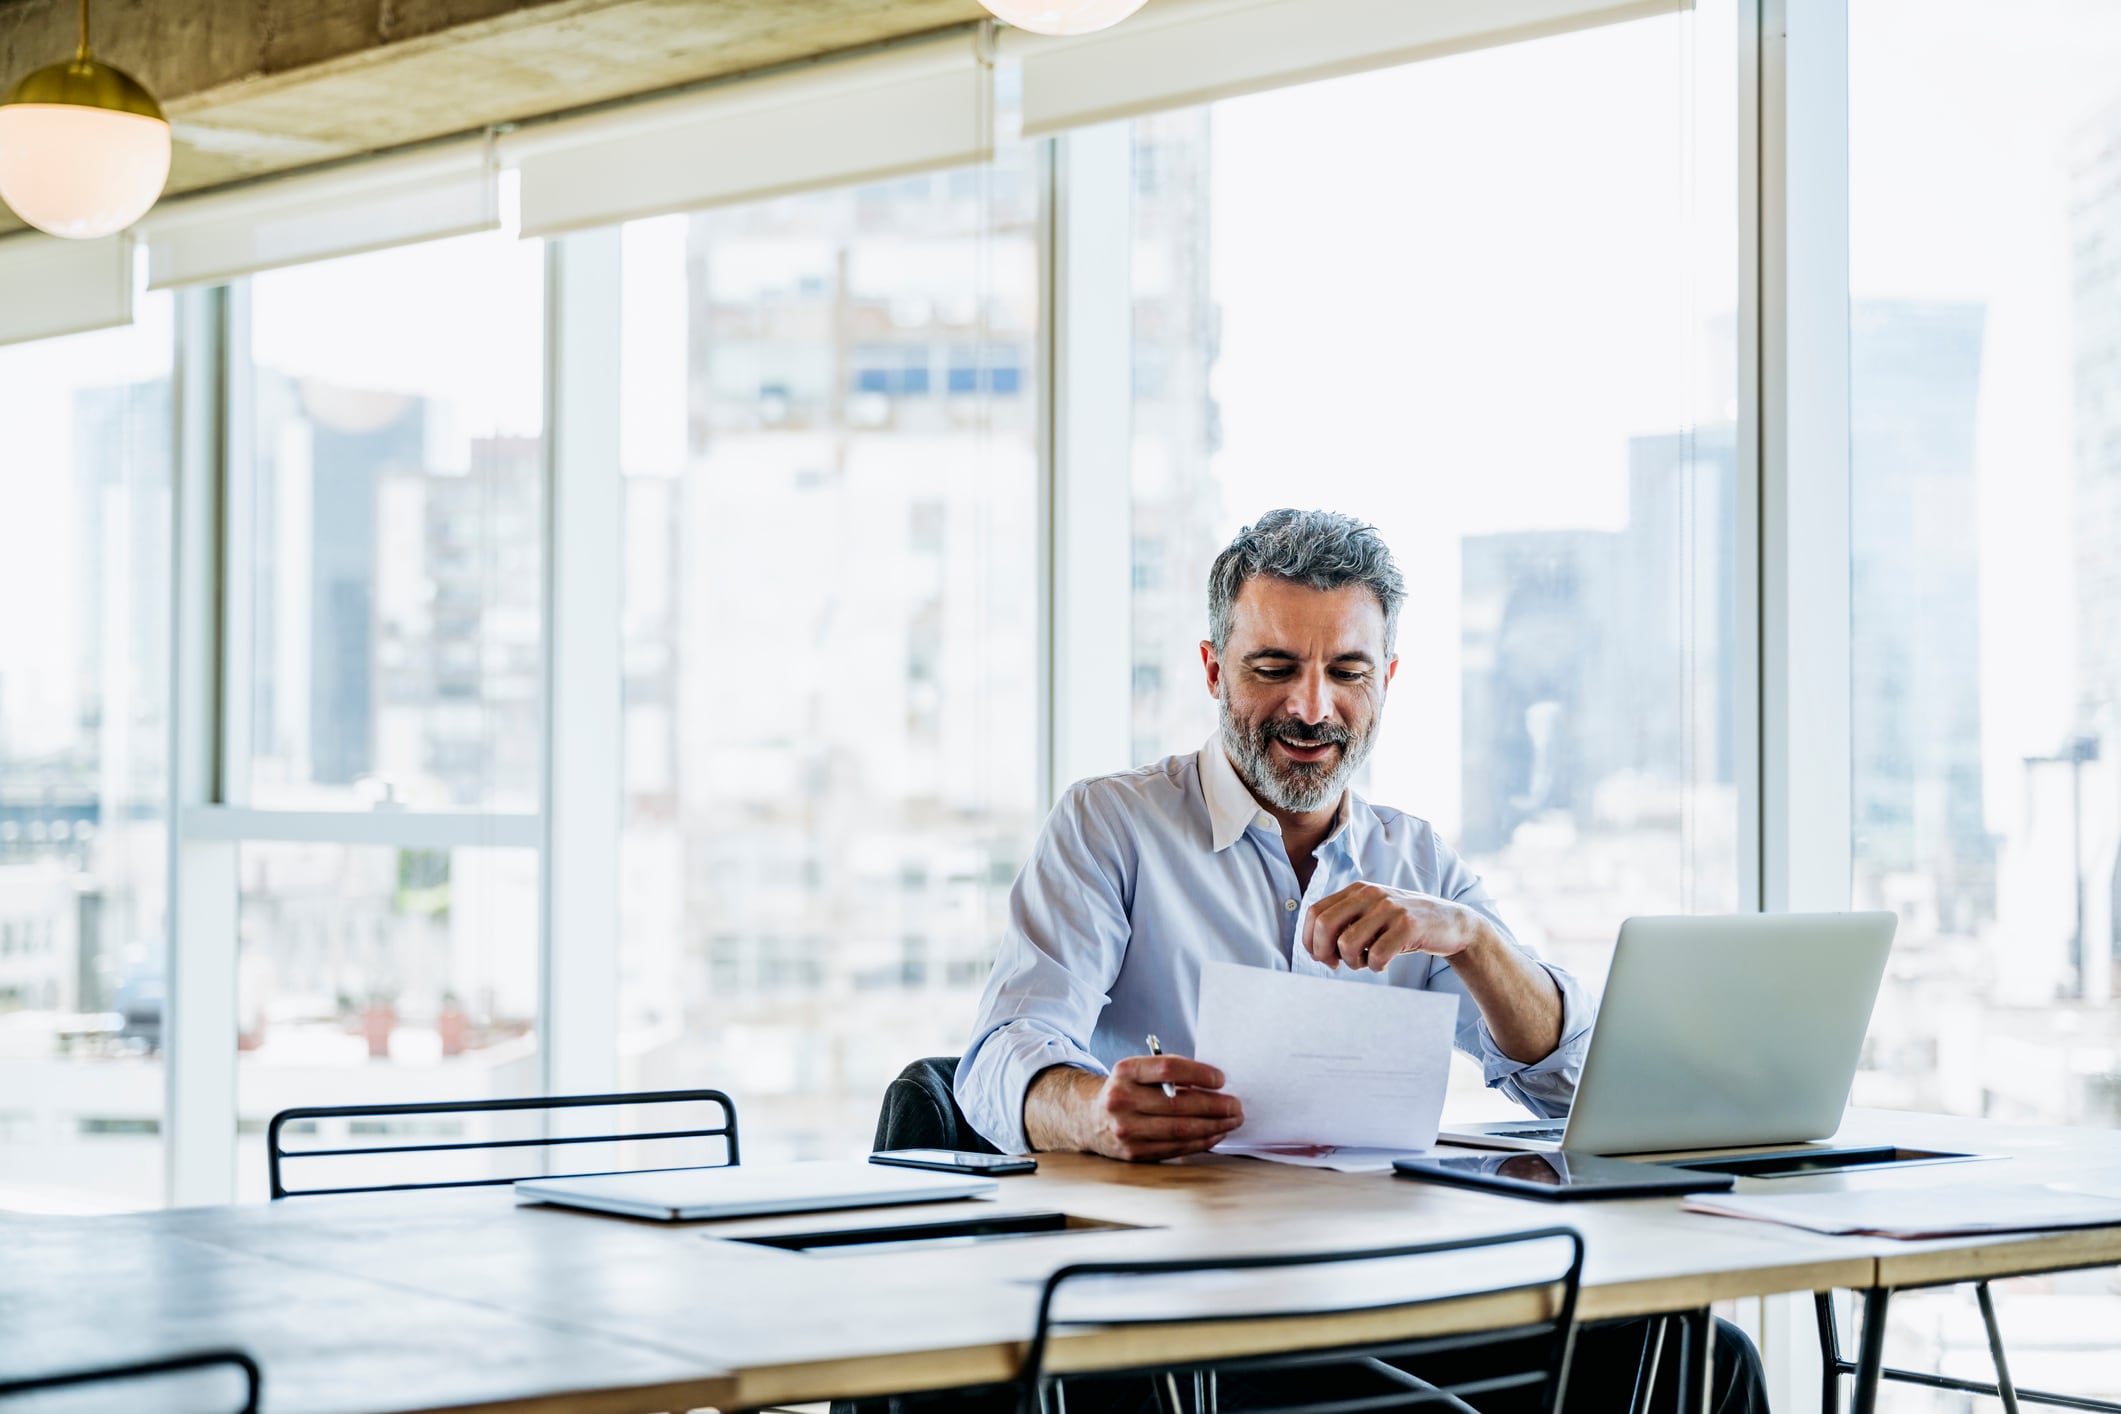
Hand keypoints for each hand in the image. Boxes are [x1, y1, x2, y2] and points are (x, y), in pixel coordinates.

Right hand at [1026, 1057, 1242, 1161]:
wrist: (1088, 1118)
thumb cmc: (1125, 1090)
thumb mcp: (1137, 1072)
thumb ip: (1168, 1073)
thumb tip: (1214, 1084)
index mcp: (1125, 1072)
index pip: (1169, 1069)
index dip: (1199, 1073)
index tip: (1221, 1078)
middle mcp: (1122, 1100)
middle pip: (1179, 1104)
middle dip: (1215, 1105)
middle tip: (1236, 1104)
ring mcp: (1127, 1130)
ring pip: (1181, 1129)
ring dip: (1214, 1125)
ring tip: (1233, 1119)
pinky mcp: (1134, 1152)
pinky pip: (1176, 1147)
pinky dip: (1202, 1141)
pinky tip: (1216, 1133)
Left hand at [1302, 882, 1496, 971]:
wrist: (1452, 922)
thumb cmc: (1403, 926)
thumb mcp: (1372, 915)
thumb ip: (1345, 923)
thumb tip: (1315, 949)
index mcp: (1357, 890)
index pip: (1315, 912)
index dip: (1310, 939)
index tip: (1321, 957)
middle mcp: (1370, 894)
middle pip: (1324, 925)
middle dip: (1323, 952)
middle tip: (1336, 964)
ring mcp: (1389, 908)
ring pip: (1347, 943)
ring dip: (1352, 962)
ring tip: (1366, 961)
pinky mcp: (1408, 925)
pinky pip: (1376, 955)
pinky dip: (1375, 966)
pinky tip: (1384, 962)